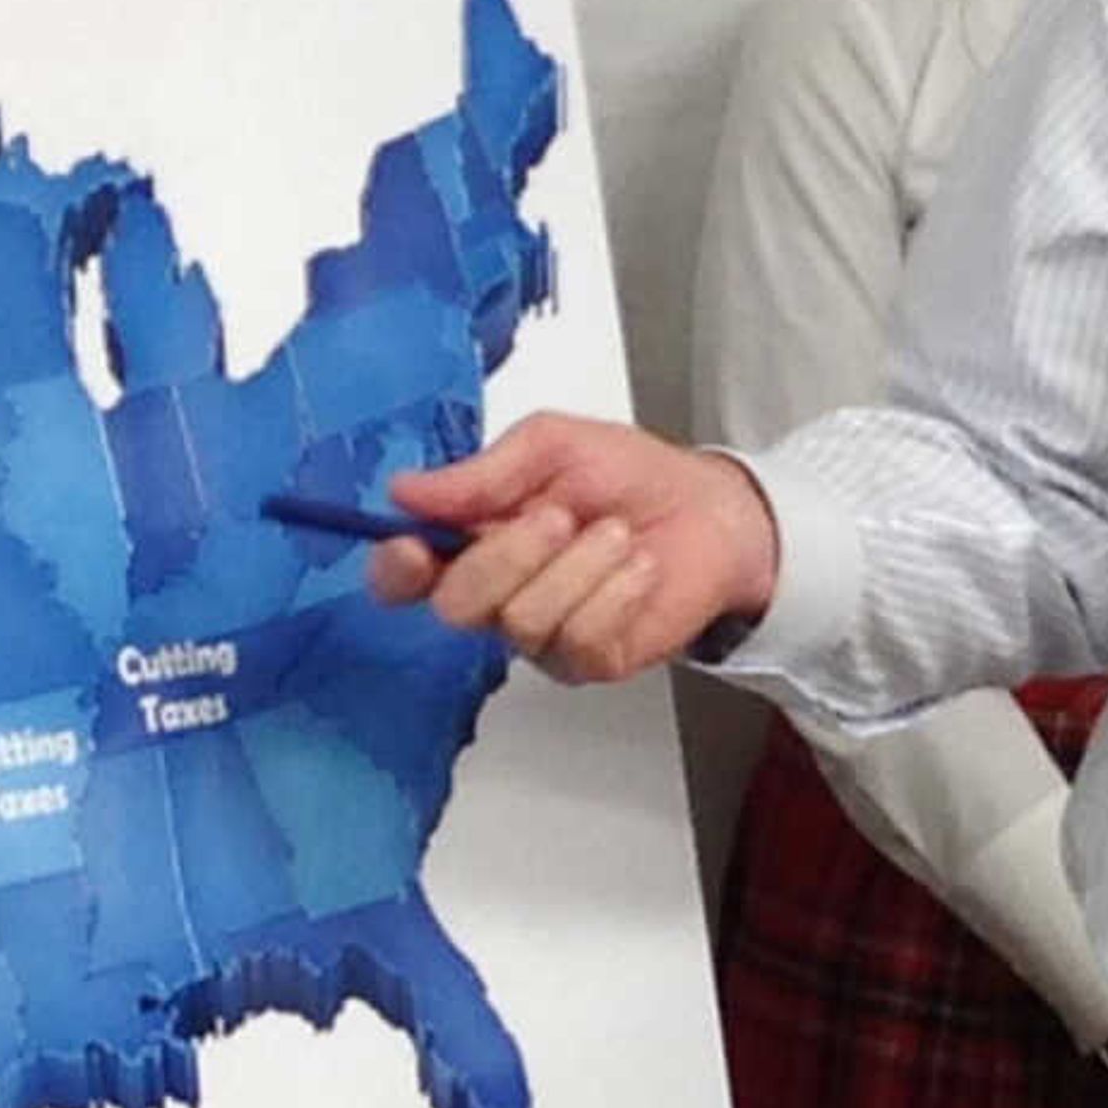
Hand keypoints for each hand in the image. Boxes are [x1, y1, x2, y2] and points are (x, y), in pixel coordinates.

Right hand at [370, 413, 780, 683]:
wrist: (710, 509)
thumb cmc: (628, 475)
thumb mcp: (551, 446)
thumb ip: (480, 473)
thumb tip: (404, 490)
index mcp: (471, 539)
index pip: (402, 576)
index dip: (397, 568)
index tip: (416, 546)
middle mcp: (494, 596)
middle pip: (456, 605)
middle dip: (510, 554)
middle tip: (562, 516)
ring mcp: (538, 637)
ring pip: (523, 621)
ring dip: (580, 566)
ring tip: (618, 535)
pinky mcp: (588, 661)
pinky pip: (579, 639)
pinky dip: (615, 592)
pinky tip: (637, 570)